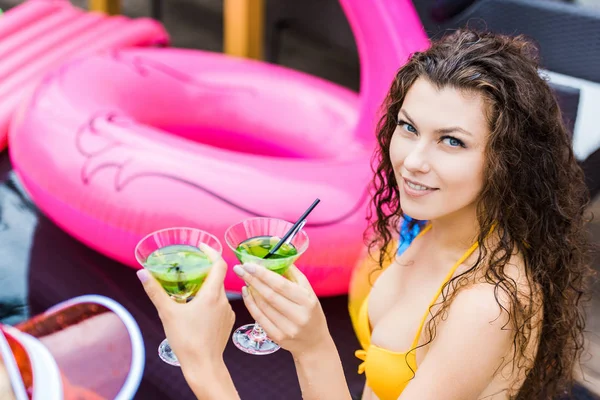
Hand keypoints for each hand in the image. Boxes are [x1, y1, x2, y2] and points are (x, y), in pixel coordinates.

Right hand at [138, 244, 234, 369]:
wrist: (204, 365)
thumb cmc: (186, 340)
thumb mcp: (167, 313)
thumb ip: (155, 291)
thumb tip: (142, 273)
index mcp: (212, 294)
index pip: (219, 263)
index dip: (211, 252)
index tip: (200, 247)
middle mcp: (223, 300)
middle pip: (217, 277)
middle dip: (204, 270)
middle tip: (190, 267)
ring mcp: (227, 312)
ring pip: (218, 292)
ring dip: (206, 287)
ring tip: (190, 289)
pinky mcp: (227, 323)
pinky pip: (220, 305)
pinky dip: (210, 301)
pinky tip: (197, 309)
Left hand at [233, 263, 331, 354]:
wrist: (314, 343)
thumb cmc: (310, 312)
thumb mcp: (308, 292)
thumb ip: (292, 273)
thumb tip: (277, 253)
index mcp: (307, 301)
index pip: (281, 285)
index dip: (263, 274)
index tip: (249, 264)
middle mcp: (298, 316)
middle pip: (269, 295)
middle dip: (252, 280)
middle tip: (239, 269)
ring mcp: (287, 328)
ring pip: (262, 306)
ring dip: (251, 291)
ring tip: (244, 279)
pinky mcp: (277, 337)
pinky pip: (259, 318)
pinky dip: (250, 304)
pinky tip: (247, 293)